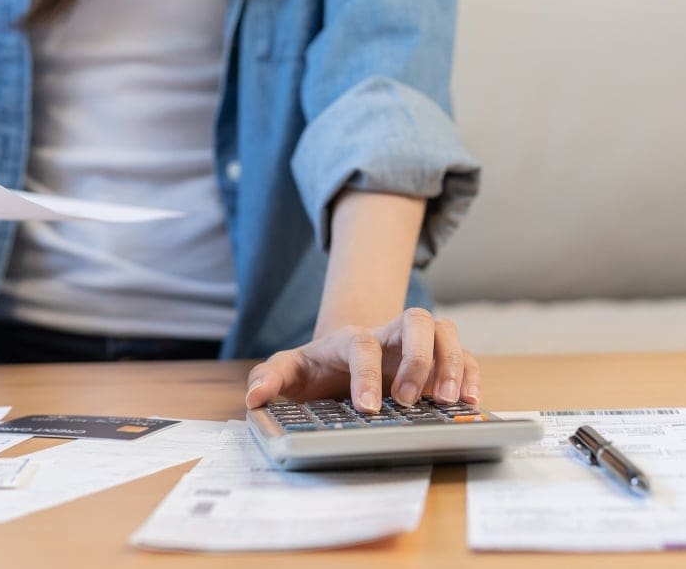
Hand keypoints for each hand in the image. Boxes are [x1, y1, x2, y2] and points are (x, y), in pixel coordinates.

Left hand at [244, 308, 479, 412]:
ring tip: (451, 402)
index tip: (368, 409)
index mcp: (351, 339)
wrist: (339, 363)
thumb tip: (254, 397)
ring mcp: (416, 345)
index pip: (363, 345)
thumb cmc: (316, 369)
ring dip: (454, 362)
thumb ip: (268, 378)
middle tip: (411, 400)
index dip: (367, 374)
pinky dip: (473, 374)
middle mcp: (389, 334)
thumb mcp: (288, 372)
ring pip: (446, 330)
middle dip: (419, 358)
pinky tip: (471, 403)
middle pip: (416, 319)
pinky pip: (466, 356)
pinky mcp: (438, 362)